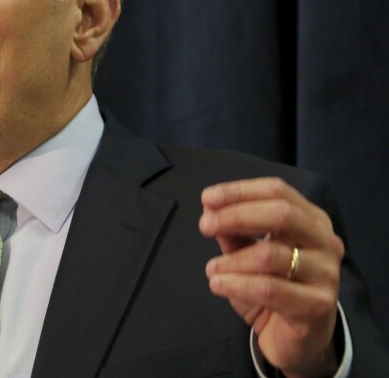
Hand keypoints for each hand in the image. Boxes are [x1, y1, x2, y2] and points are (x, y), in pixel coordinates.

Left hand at [199, 177, 344, 376]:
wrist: (295, 340)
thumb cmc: (272, 288)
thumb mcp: (247, 255)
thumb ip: (234, 232)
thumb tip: (210, 208)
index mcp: (311, 220)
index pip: (277, 191)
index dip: (240, 191)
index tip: (206, 198)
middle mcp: (325, 242)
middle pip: (282, 214)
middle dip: (236, 215)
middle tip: (204, 226)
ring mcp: (326, 274)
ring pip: (271, 255)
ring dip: (231, 260)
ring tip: (212, 270)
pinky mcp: (318, 305)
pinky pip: (269, 289)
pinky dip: (236, 284)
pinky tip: (217, 284)